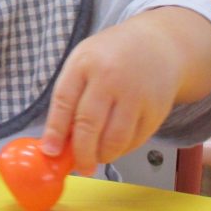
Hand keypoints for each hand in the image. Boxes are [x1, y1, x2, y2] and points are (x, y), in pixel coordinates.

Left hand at [40, 7, 210, 175]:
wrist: (158, 44)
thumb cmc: (113, 55)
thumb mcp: (83, 61)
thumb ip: (69, 95)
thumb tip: (57, 139)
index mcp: (85, 63)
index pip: (64, 102)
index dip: (55, 131)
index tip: (51, 151)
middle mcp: (110, 77)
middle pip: (89, 125)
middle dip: (81, 153)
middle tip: (79, 166)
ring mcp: (135, 93)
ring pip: (115, 139)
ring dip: (103, 155)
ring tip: (97, 157)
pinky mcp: (156, 109)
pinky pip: (136, 140)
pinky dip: (123, 150)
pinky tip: (116, 146)